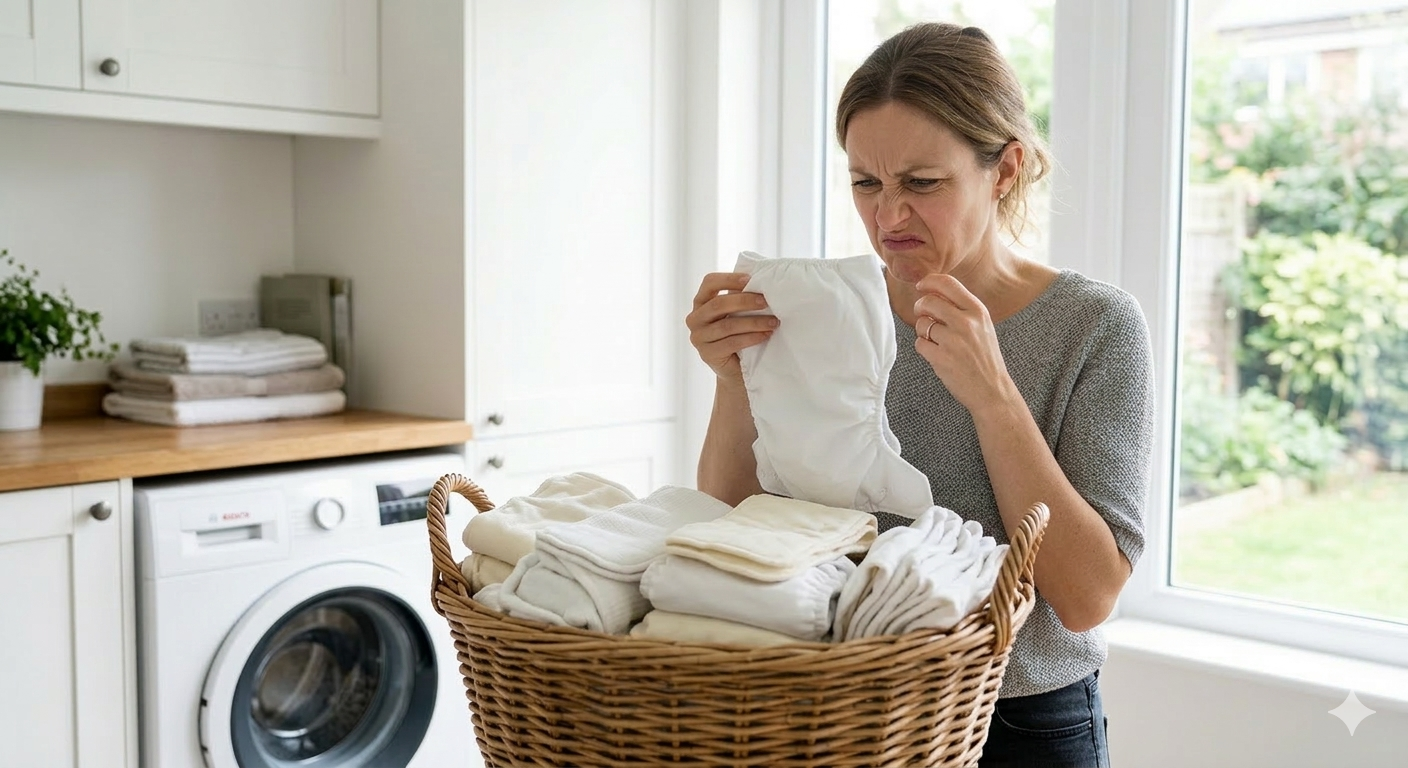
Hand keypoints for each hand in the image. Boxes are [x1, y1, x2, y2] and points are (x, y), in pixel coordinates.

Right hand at [686, 272, 777, 383]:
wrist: (735, 369)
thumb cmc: (738, 334)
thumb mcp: (736, 313)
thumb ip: (740, 298)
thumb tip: (763, 280)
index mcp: (700, 302)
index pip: (709, 282)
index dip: (729, 279)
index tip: (750, 279)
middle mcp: (694, 319)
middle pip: (718, 304)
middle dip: (745, 301)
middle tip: (766, 302)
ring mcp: (698, 338)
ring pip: (727, 325)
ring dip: (754, 322)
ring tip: (773, 322)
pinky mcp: (707, 354)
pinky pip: (731, 343)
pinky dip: (751, 338)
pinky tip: (765, 335)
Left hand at [912, 273, 1015, 413]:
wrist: (992, 389)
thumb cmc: (984, 357)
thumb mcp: (982, 326)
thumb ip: (962, 309)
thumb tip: (934, 292)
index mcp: (978, 311)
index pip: (947, 283)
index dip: (929, 281)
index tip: (921, 285)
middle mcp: (966, 322)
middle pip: (929, 301)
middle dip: (920, 306)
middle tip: (921, 313)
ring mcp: (953, 340)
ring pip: (921, 324)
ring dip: (923, 331)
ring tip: (935, 340)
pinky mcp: (941, 358)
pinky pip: (919, 343)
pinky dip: (924, 348)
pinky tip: (936, 354)